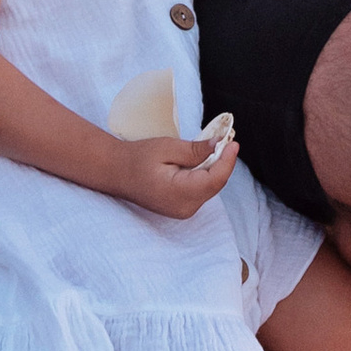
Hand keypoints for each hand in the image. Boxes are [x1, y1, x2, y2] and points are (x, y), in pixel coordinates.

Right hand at [116, 129, 239, 217]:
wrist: (117, 173)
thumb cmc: (138, 158)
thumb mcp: (166, 147)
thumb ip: (194, 150)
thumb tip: (219, 145)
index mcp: (179, 193)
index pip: (214, 180)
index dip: (227, 161)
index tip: (233, 142)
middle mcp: (184, 208)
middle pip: (215, 184)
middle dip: (223, 162)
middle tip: (226, 139)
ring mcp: (183, 211)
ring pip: (210, 188)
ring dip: (214, 167)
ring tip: (214, 147)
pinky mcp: (182, 208)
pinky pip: (201, 191)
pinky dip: (205, 175)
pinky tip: (201, 160)